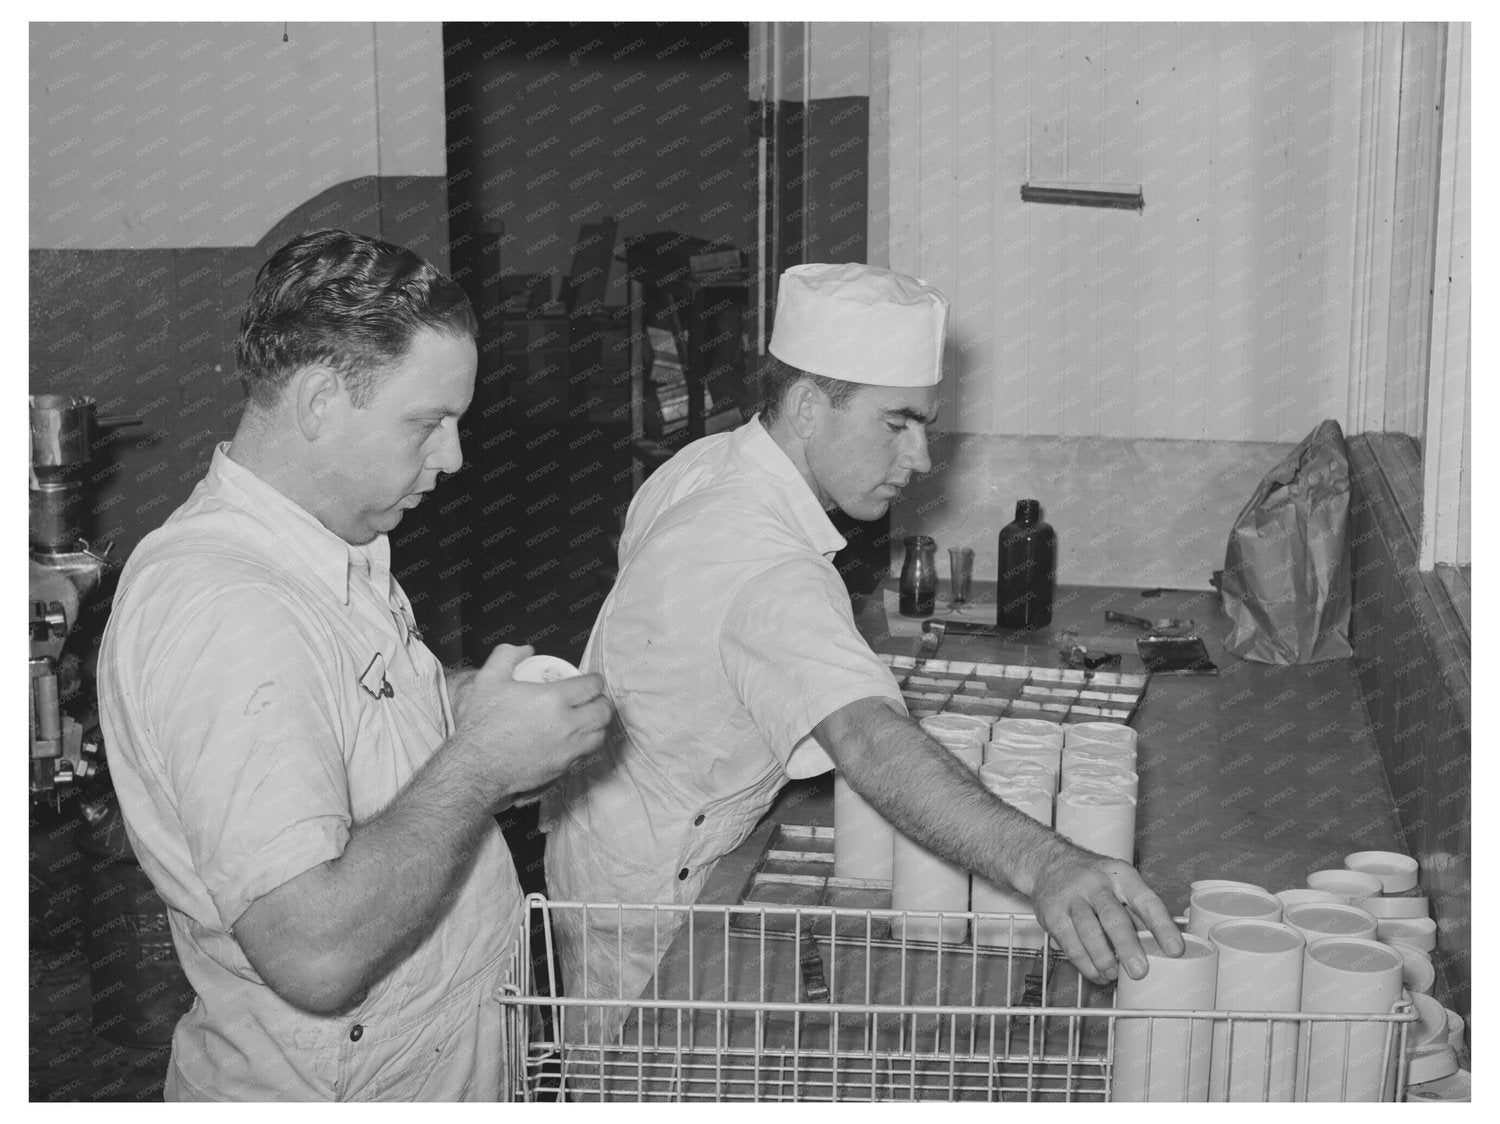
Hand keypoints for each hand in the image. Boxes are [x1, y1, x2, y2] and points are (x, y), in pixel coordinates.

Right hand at [450, 644, 613, 807]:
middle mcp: (566, 725)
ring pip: (599, 735)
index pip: (591, 686)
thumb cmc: (482, 724)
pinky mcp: (562, 769)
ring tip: (589, 720)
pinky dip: (585, 745)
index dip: (595, 680)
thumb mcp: (488, 679)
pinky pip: (585, 755)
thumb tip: (526, 650)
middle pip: (603, 712)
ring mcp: (566, 749)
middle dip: (602, 702)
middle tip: (594, 699)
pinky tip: (575, 740)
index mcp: (553, 699)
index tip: (591, 680)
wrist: (476, 767)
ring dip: (598, 725)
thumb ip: (507, 656)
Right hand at [1029, 843, 1183, 984]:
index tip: (1175, 949)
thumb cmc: (1093, 879)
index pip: (1146, 900)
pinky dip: (1084, 962)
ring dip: (1103, 958)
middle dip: (1127, 946)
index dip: (1162, 926)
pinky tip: (1095, 972)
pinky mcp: (1052, 913)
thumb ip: (1137, 912)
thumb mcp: (1119, 884)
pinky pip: (1069, 942)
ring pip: (1088, 930)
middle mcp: (1095, 883)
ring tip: (1113, 975)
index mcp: (1120, 876)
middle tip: (1138, 971)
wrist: (1049, 864)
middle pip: (1112, 916)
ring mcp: (1071, 897)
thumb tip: (1161, 946)